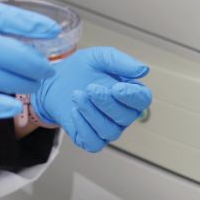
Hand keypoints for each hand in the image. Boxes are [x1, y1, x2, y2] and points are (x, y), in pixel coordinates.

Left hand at [32, 47, 151, 152]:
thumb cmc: (82, 68)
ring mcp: (108, 128)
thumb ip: (121, 61)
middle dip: (107, 102)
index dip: (132, 96)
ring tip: (77, 95)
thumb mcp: (100, 57)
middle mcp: (122, 114)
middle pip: (126, 117)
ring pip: (109, 131)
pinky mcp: (91, 139)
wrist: (56, 79)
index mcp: (130, 93)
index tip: (117, 88)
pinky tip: (74, 111)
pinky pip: (94, 142)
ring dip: (92, 113)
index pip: (142, 100)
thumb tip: (144, 69)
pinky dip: (83, 127)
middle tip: (90, 87)